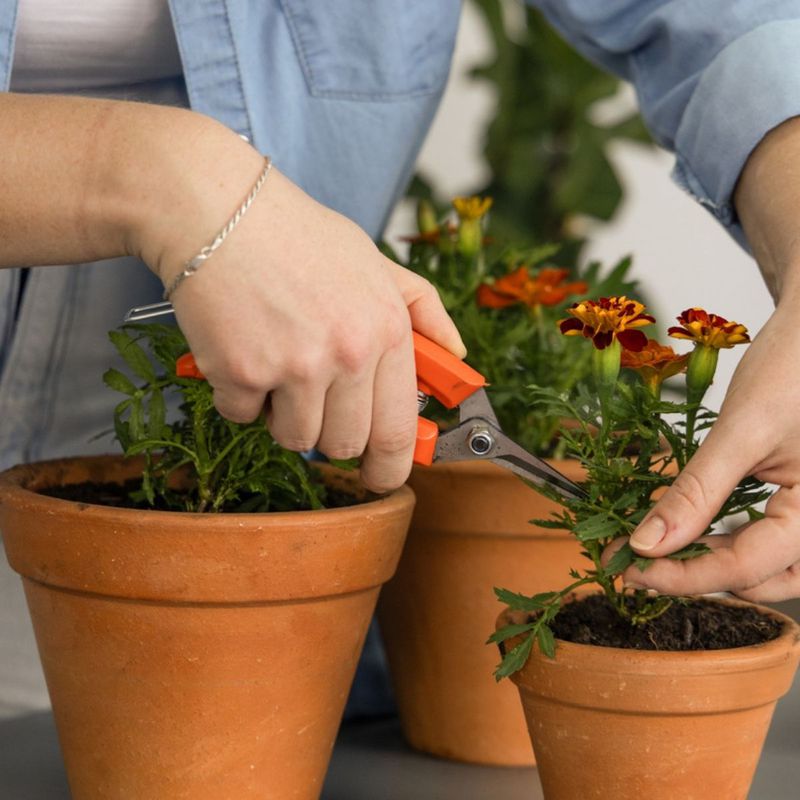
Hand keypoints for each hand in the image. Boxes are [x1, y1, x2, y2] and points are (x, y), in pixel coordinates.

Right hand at [139, 133, 463, 493]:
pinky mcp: (242, 374)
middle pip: (345, 444)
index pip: (399, 429)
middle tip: (309, 395)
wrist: (217, 210)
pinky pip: (242, 417)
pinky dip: (237, 393)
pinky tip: (239, 347)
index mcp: (387, 330)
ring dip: (281, 413)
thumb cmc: (296, 236)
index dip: (390, 467)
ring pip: (294, 438)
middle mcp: (349, 353)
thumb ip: (423, 310)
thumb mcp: (374, 263)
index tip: (380, 477)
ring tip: (273, 360)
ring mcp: (296, 367)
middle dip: (326, 432)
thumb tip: (458, 356)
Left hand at [616, 301, 799, 600]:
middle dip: (697, 577)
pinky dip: (725, 543)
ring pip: (768, 570)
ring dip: (713, 567)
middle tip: (637, 564)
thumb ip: (698, 492)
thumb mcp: (742, 430)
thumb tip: (647, 544)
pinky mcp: (798, 504)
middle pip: (762, 580)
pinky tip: (687, 533)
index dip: (681, 575)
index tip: (628, 566)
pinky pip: (766, 542)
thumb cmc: (794, 368)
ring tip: (658, 553)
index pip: (746, 568)